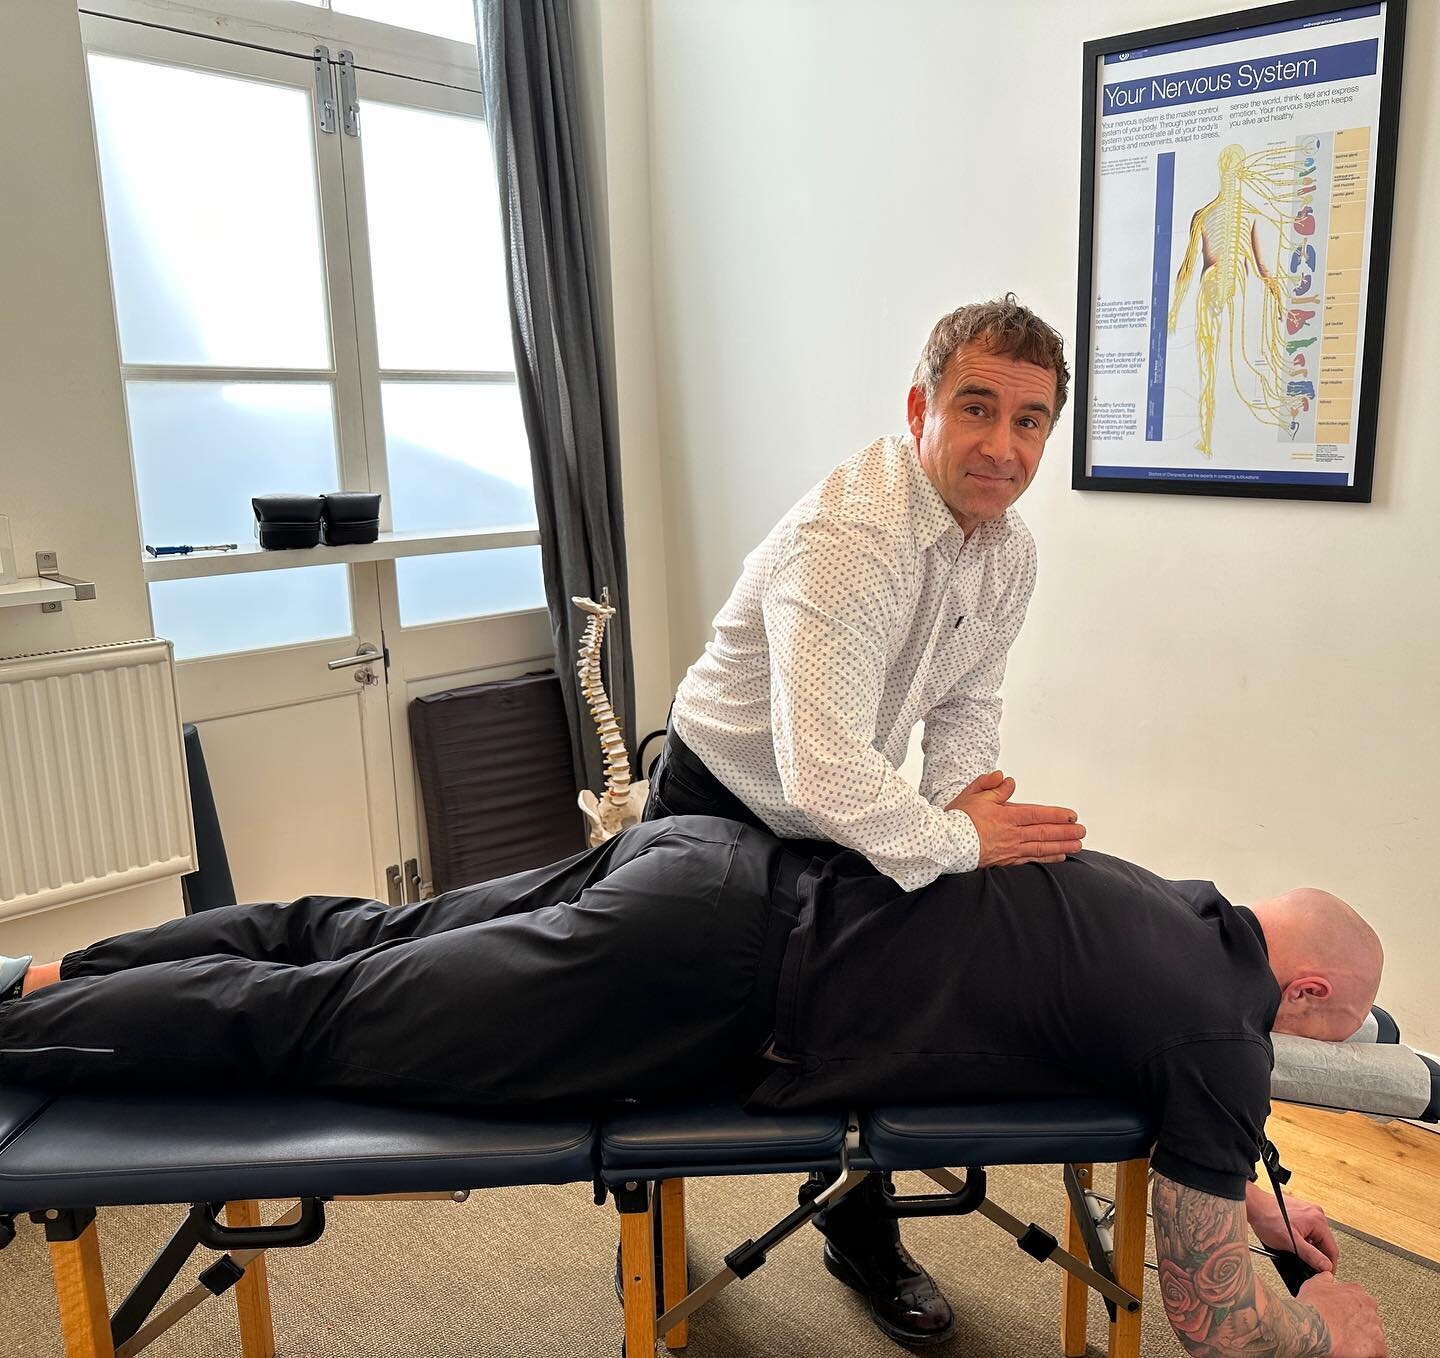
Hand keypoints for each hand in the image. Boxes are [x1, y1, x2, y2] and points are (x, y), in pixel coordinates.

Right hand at [946, 771, 1083, 866]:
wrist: (945, 843)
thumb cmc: (957, 818)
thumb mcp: (974, 794)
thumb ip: (992, 785)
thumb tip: (1008, 780)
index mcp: (1006, 815)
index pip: (1037, 814)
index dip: (1057, 815)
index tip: (1073, 816)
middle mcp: (1012, 834)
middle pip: (1044, 832)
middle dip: (1066, 832)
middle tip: (1082, 831)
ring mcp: (1009, 850)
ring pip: (1041, 848)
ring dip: (1061, 846)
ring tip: (1078, 845)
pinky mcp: (1005, 862)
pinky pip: (1030, 861)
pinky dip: (1047, 859)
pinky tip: (1059, 858)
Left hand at [1246, 1184, 1338, 1272]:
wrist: (1254, 1206)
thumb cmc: (1267, 1219)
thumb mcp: (1290, 1243)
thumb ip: (1310, 1256)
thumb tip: (1326, 1266)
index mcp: (1318, 1220)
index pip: (1332, 1250)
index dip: (1329, 1266)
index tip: (1325, 1275)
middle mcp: (1316, 1214)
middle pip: (1325, 1243)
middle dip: (1319, 1256)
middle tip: (1311, 1268)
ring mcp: (1309, 1212)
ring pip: (1316, 1238)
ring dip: (1311, 1249)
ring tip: (1300, 1255)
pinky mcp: (1302, 1213)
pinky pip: (1309, 1231)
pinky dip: (1305, 1241)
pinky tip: (1295, 1245)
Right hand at [1298, 1272, 1386, 1355]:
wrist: (1313, 1326)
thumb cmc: (1313, 1306)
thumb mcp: (1315, 1284)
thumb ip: (1325, 1279)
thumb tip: (1328, 1277)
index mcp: (1356, 1291)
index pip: (1360, 1300)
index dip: (1351, 1310)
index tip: (1344, 1316)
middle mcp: (1369, 1307)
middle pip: (1369, 1318)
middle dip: (1360, 1325)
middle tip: (1345, 1331)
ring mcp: (1375, 1326)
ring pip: (1375, 1335)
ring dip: (1365, 1340)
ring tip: (1350, 1344)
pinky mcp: (1377, 1345)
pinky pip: (1380, 1353)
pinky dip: (1371, 1354)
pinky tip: (1359, 1353)